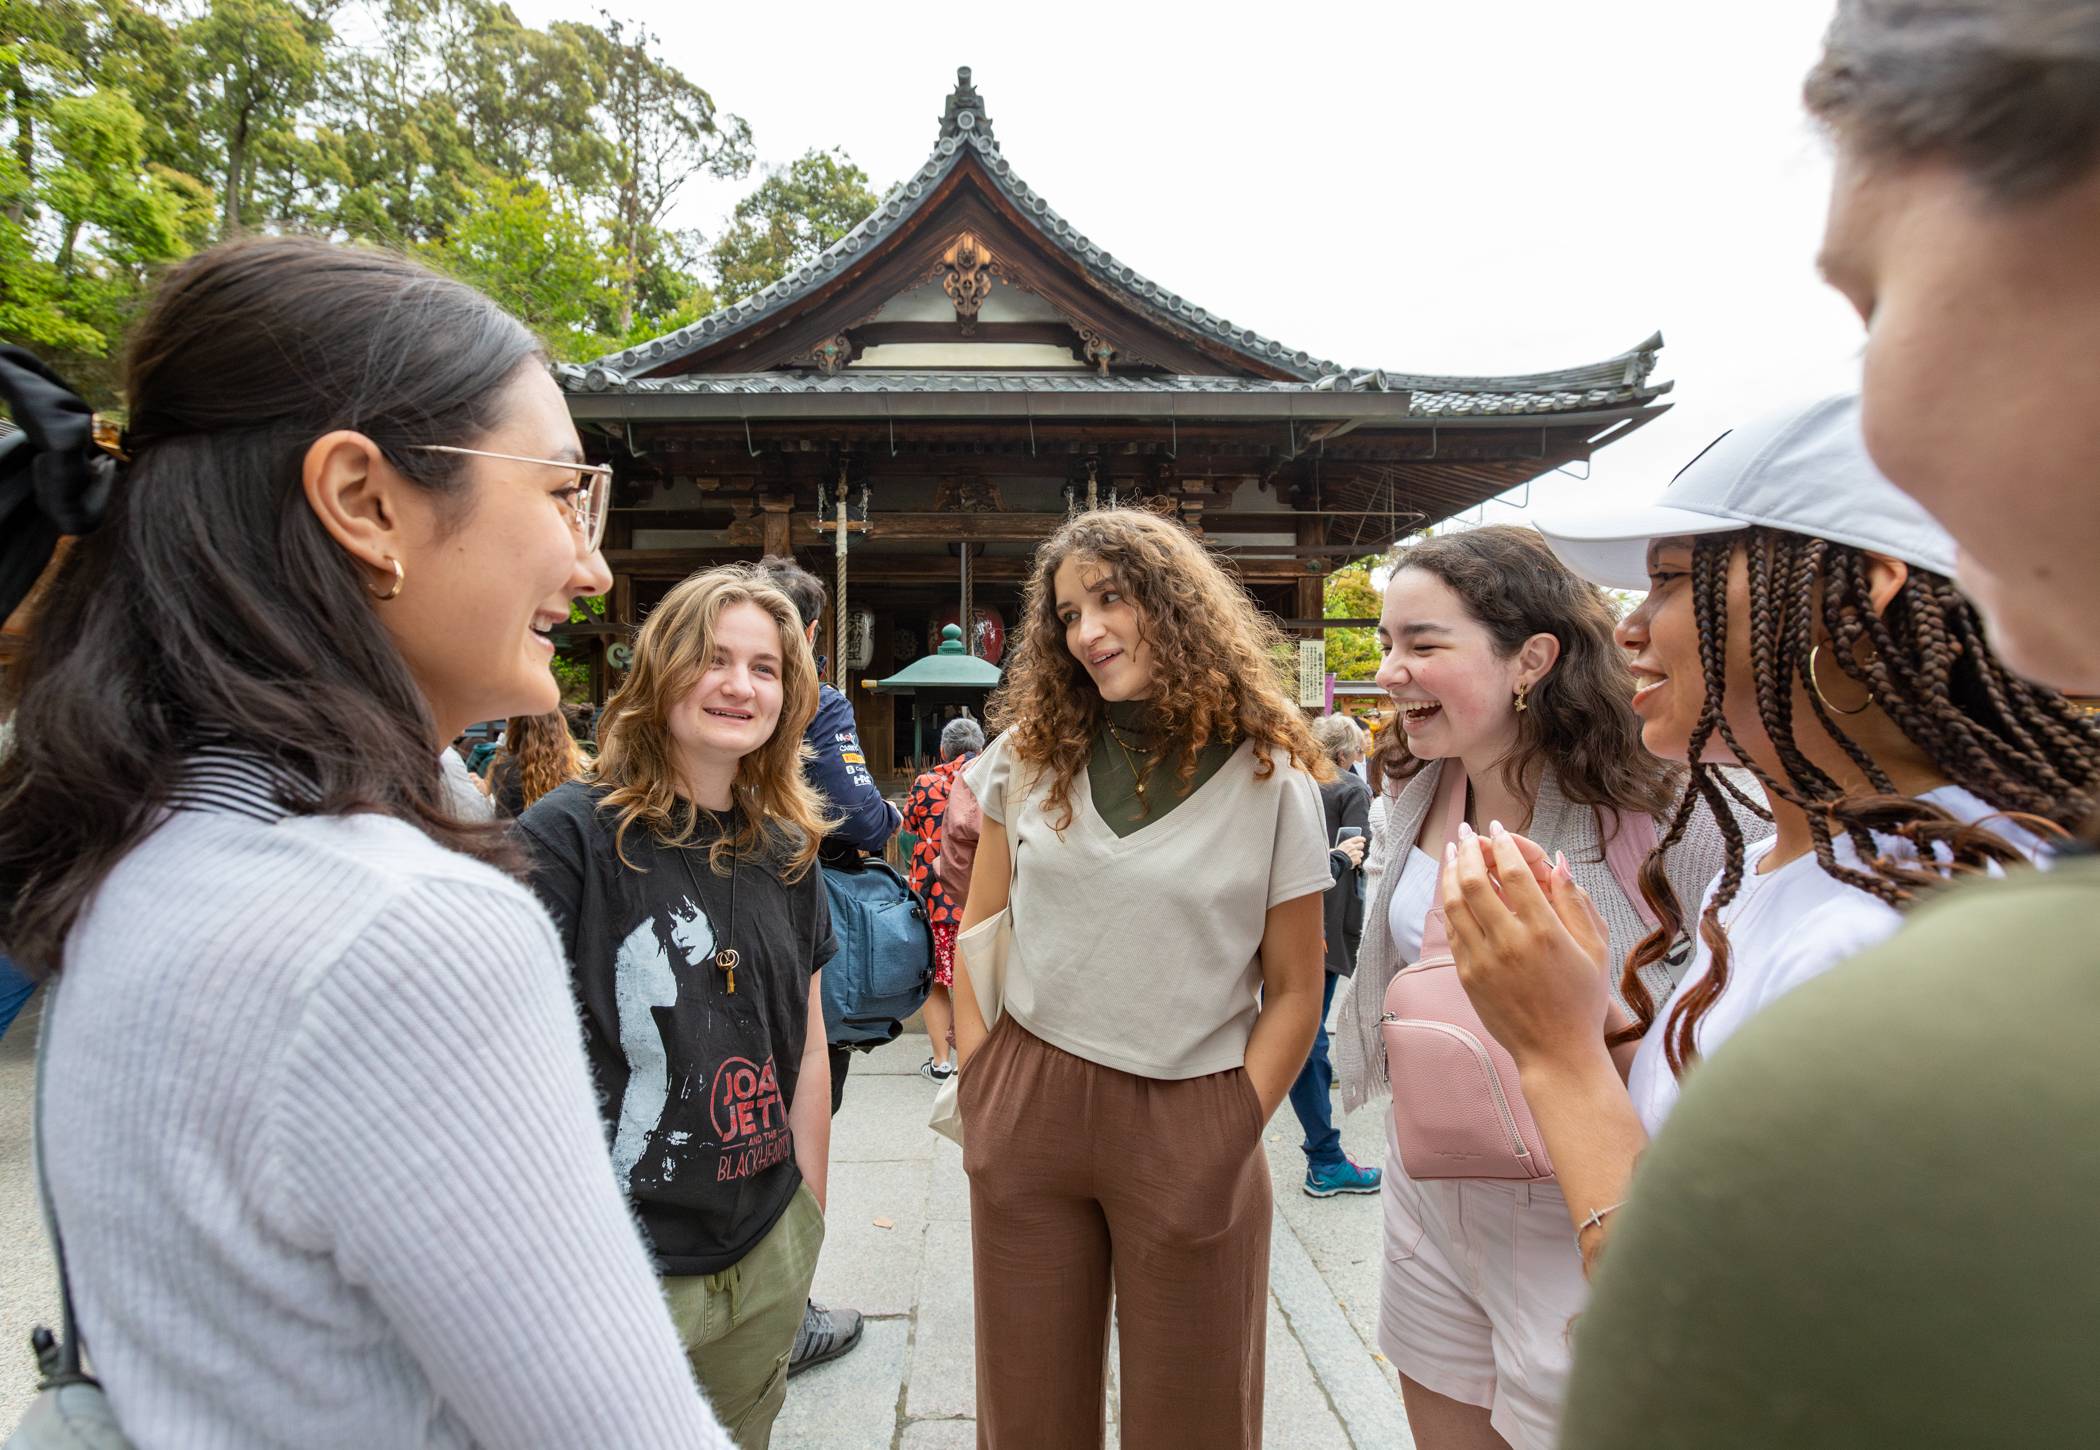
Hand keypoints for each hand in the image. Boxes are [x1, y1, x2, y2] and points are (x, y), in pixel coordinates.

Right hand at [1334, 835, 1367, 868]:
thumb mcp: (1340, 847)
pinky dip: (1356, 861)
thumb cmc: (1336, 855)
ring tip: (1353, 857)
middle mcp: (1352, 847)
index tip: (1363, 840)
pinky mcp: (1356, 860)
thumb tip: (1349, 845)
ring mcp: (1355, 853)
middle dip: (1360, 847)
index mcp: (1347, 843)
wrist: (1336, 862)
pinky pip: (1359, 860)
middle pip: (1361, 845)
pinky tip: (1352, 861)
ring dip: (1358, 855)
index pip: (1357, 838)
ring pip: (1361, 853)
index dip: (1361, 839)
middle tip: (1357, 850)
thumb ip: (1346, 845)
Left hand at [1440, 824, 1614, 1072]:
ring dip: (1449, 872)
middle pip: (1474, 880)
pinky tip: (1452, 890)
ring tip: (1452, 853)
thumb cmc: (1582, 1000)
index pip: (1513, 872)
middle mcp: (1508, 942)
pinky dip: (1449, 903)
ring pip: (1454, 903)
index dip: (1502, 843)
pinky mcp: (1467, 975)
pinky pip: (1452, 930)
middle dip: (1466, 849)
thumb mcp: (1594, 948)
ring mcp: (1483, 960)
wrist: (1557, 1052)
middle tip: (1466, 833)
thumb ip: (1575, 902)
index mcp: (1544, 931)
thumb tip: (1558, 862)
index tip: (1497, 828)